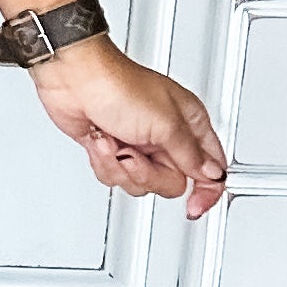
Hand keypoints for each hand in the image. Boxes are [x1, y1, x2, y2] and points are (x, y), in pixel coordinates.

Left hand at [25, 38, 227, 218]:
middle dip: (147, 173)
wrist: (73, 79)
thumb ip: (191, 154)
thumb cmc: (117, 85)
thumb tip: (212, 174)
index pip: (211, 167)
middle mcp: (166, 135)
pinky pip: (115, 177)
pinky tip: (101, 141)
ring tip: (114, 142)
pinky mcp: (113, 149)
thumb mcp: (165, 123)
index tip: (195, 207)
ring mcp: (138, 144)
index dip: (206, 189)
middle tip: (134, 153)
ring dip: (121, 166)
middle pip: (171, 182)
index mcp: (189, 123)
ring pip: (141, 184)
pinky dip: (104, 162)